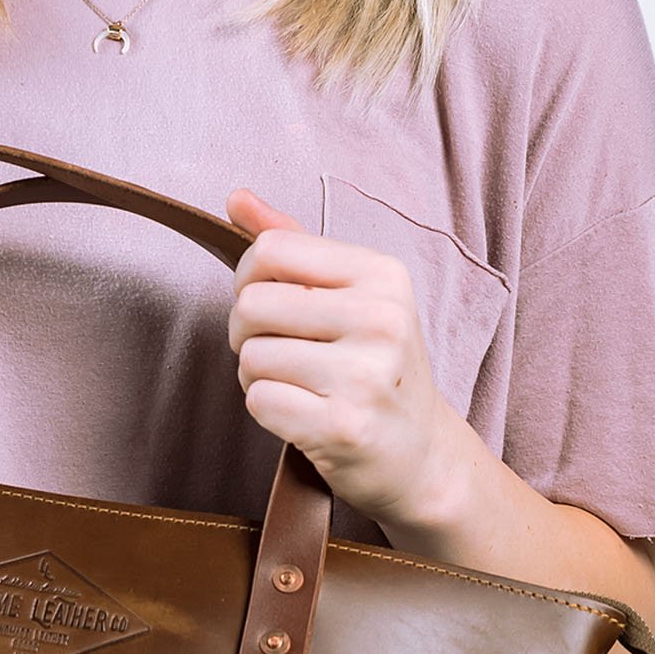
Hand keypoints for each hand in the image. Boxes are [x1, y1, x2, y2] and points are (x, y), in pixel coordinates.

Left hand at [224, 188, 464, 528]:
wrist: (420, 457)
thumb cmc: (375, 371)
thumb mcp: (352, 297)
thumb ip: (293, 245)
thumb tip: (234, 197)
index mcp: (383, 276)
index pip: (270, 249)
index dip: (248, 280)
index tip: (268, 306)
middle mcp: (381, 320)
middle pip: (250, 304)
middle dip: (247, 334)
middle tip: (280, 354)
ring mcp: (365, 376)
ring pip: (251, 357)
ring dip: (257, 377)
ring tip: (298, 387)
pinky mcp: (343, 426)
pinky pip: (259, 402)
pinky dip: (267, 411)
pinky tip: (301, 415)